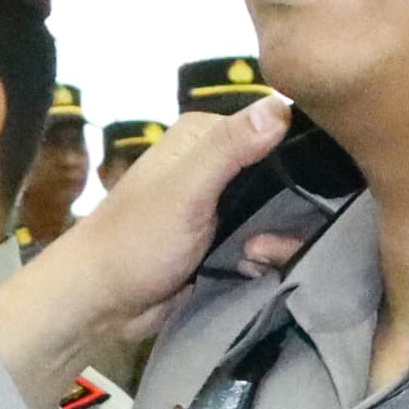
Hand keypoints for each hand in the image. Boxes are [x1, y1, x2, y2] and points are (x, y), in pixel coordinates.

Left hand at [0, 100, 296, 408]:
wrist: (103, 303)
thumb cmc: (136, 240)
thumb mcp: (185, 190)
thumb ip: (229, 148)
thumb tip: (281, 105)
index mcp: (206, 135)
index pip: (278, 129)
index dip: (301, 159)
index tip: (305, 195)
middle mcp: (219, 162)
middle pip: (287, 176)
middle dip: (289, 212)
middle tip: (263, 242)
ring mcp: (224, 203)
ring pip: (282, 214)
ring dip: (277, 241)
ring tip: (251, 259)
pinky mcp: (226, 239)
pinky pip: (268, 242)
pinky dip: (265, 259)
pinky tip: (249, 271)